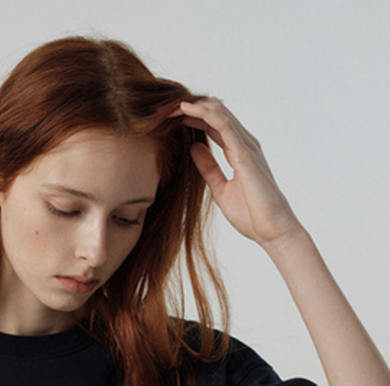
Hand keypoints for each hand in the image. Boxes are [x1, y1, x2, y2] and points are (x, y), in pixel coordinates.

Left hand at [177, 98, 301, 247]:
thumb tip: (193, 148)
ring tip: (172, 104)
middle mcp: (244, 143)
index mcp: (238, 151)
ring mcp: (246, 146)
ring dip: (194, 106)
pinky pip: (224, 125)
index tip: (169, 117)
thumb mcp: (220, 188)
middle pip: (215, 113)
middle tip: (165, 107)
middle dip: (191, 107)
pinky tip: (187, 110)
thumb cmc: (251, 214)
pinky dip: (205, 114)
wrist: (271, 230)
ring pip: (219, 113)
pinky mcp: (244, 154)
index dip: (192, 117)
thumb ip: (208, 167)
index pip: (214, 124)